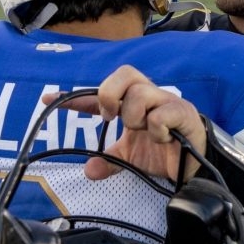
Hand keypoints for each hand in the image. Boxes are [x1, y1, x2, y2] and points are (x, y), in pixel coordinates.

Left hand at [44, 65, 207, 181]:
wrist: (195, 167)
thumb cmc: (165, 154)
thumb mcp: (132, 159)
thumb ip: (111, 161)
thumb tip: (89, 170)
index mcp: (133, 103)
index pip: (100, 94)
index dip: (75, 97)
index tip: (48, 99)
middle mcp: (149, 96)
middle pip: (125, 73)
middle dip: (110, 94)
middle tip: (110, 116)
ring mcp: (167, 102)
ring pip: (140, 92)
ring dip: (134, 115)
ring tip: (143, 131)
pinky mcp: (184, 114)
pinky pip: (162, 113)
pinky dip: (156, 127)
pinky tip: (161, 138)